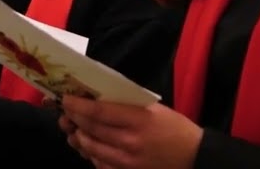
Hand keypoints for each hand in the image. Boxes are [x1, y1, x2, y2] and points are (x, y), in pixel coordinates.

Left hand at [60, 96, 201, 168]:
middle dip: (74, 119)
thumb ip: (125, 104)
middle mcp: (130, 142)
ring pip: (91, 149)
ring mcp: (127, 162)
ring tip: (74, 129)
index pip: (99, 112)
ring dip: (78, 138)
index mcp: (138, 120)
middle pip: (91, 129)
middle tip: (65, 112)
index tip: (66, 99)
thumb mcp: (153, 108)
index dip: (78, 106)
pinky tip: (89, 147)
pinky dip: (91, 155)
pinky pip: (100, 165)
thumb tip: (96, 98)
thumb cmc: (174, 128)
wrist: (194, 157)